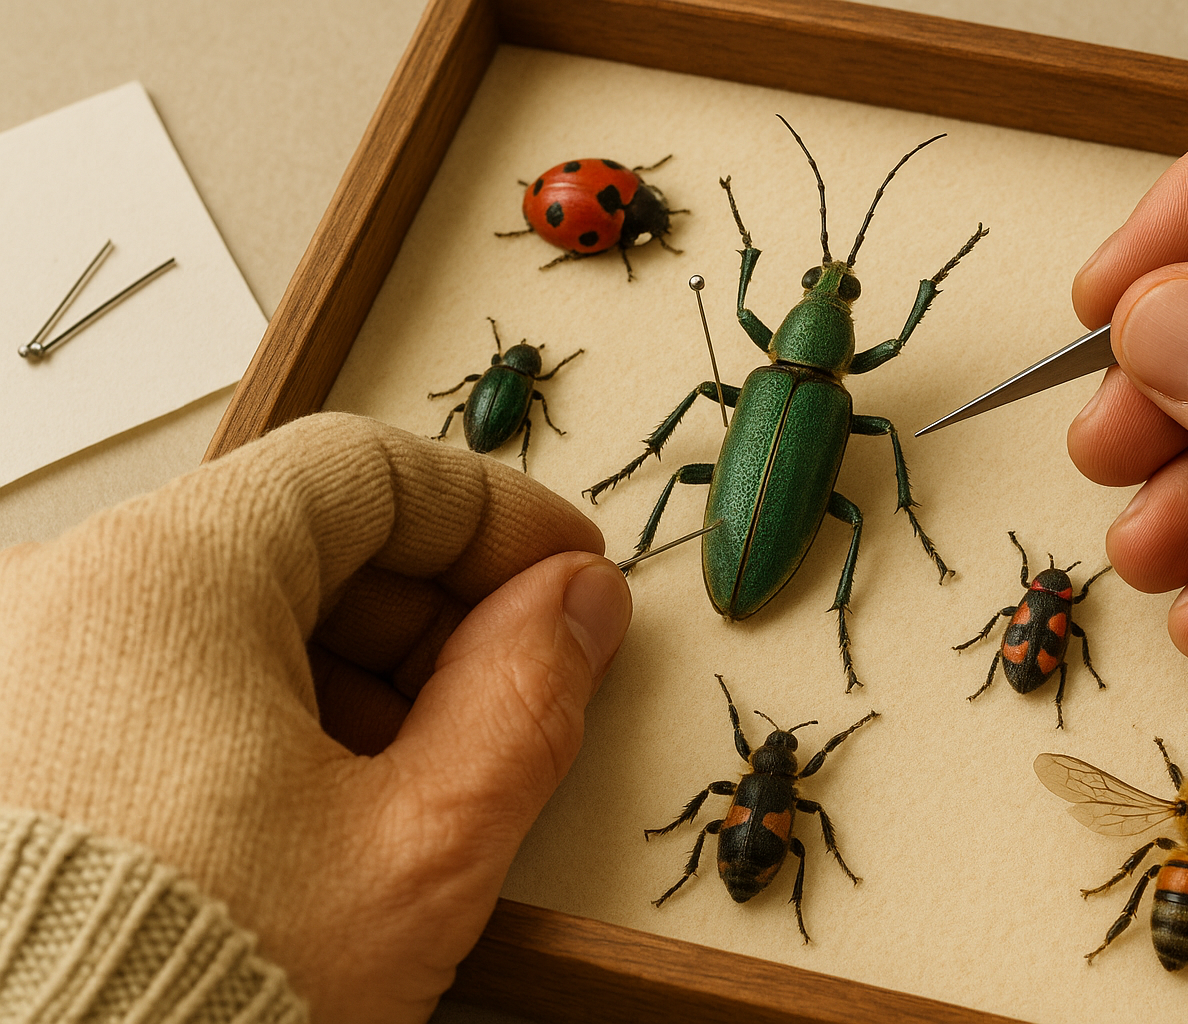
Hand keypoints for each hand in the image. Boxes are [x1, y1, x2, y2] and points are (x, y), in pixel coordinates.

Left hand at [0, 412, 631, 1021]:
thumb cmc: (174, 1005)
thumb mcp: (416, 849)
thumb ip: (525, 696)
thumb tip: (573, 607)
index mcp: (166, 577)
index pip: (372, 472)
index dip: (495, 517)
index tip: (561, 567)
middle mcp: (67, 594)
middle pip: (309, 538)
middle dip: (434, 612)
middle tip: (510, 694)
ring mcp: (25, 664)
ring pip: (241, 610)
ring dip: (356, 672)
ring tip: (410, 790)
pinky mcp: (14, 731)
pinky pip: (170, 672)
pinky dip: (266, 711)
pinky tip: (310, 813)